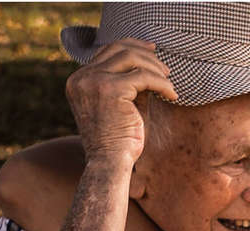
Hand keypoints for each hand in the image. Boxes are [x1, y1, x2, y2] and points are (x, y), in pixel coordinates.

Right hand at [65, 39, 177, 165]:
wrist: (109, 164)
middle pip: (119, 48)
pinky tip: (172, 96)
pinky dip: (162, 84)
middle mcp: (81, 78)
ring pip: (131, 58)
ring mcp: (93, 81)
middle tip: (166, 70)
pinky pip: (143, 77)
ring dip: (155, 69)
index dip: (133, 47)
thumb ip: (128, 84)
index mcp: (78, 81)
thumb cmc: (118, 142)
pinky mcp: (110, 89)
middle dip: (147, 55)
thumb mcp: (121, 106)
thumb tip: (150, 64)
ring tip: (169, 85)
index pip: (107, 52)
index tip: (153, 52)